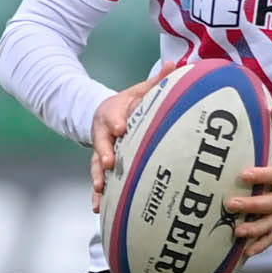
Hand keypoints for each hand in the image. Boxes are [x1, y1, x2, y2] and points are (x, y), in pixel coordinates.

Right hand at [90, 69, 166, 212]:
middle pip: (102, 143)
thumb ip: (156, 81)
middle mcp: (104, 134)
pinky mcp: (102, 167)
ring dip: (98, 177)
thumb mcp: (139, 91)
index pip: (113, 116)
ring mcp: (101, 151)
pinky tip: (97, 207)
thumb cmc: (128, 105)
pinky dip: (97, 195)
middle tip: (108, 161)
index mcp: (113, 114)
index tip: (121, 128)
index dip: (117, 121)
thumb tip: (175, 65)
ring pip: (96, 165)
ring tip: (99, 189)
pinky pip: (99, 181)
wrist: (104, 114)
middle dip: (104, 152)